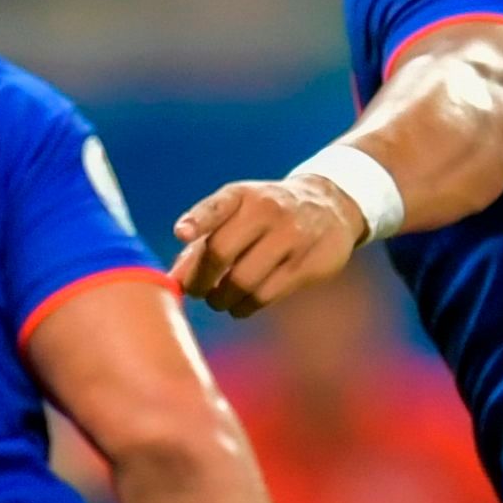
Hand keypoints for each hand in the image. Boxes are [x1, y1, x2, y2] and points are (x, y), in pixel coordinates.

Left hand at [169, 174, 367, 317]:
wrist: (330, 206)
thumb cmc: (267, 215)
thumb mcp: (238, 214)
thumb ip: (203, 242)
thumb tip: (173, 279)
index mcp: (243, 195)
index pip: (217, 206)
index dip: (197, 221)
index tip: (181, 234)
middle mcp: (267, 211)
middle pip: (220, 252)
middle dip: (200, 280)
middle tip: (196, 291)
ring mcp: (290, 237)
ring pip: (242, 281)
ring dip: (221, 299)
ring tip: (219, 299)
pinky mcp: (306, 265)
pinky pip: (265, 295)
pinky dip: (244, 307)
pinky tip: (240, 305)